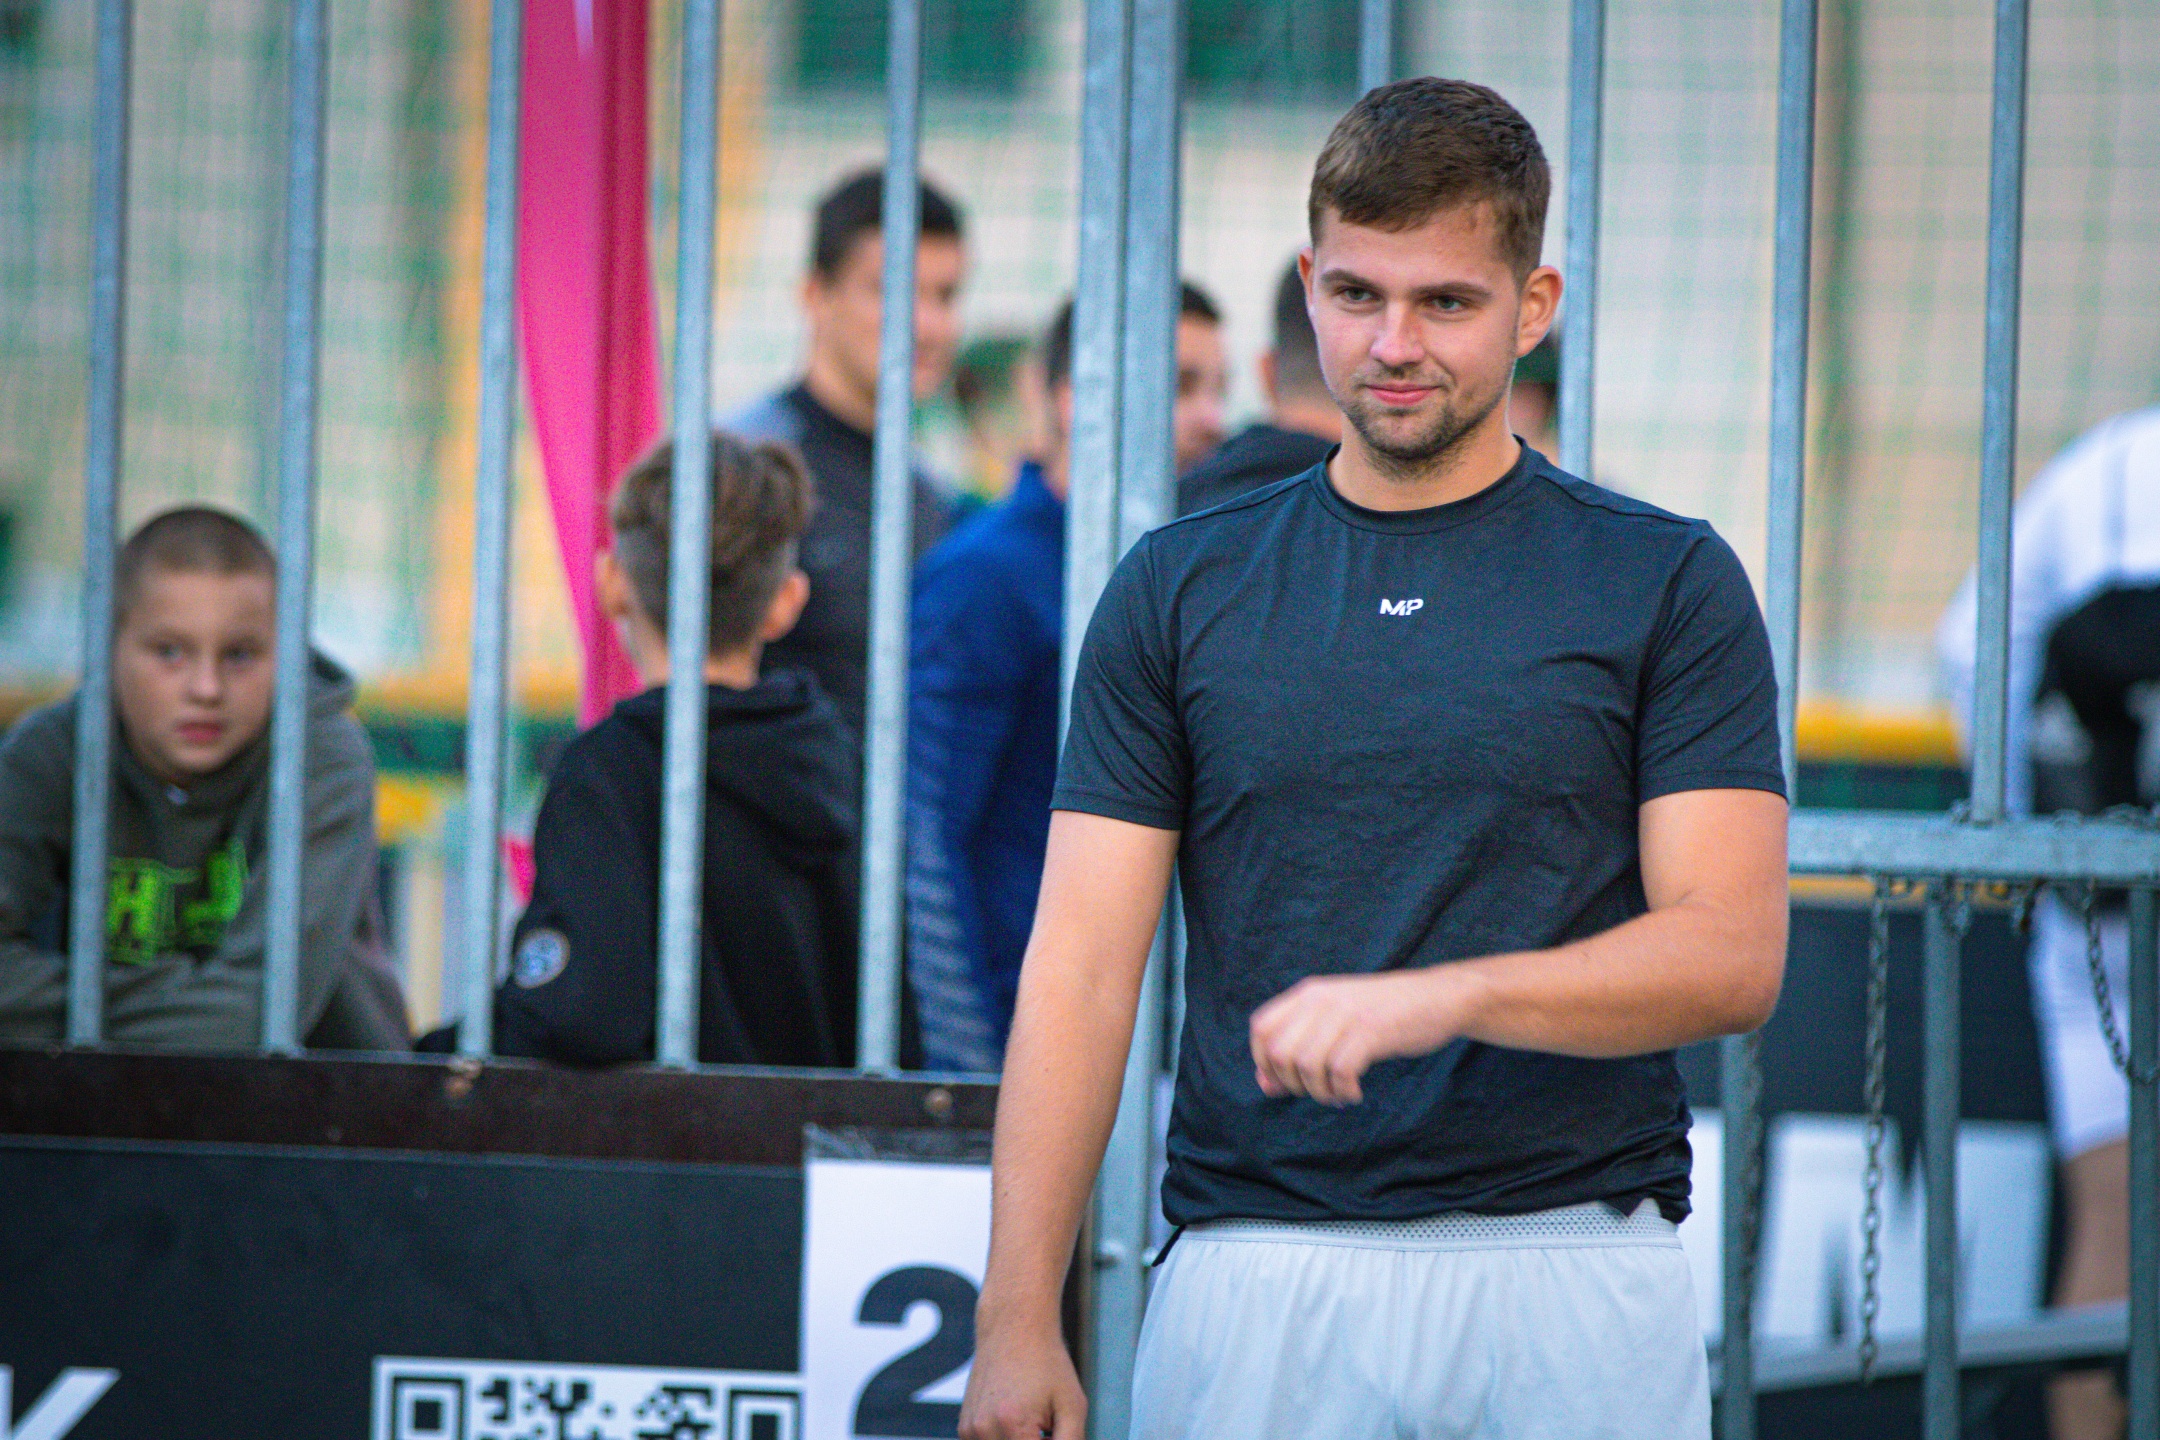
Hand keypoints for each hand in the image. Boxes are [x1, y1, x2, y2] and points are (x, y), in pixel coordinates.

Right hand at [958, 1317, 1086, 1439]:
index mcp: (1014, 1425)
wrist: (1013, 1327)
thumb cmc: (1046, 1363)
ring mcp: (970, 1431)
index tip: (1053, 1433)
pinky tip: (1019, 1418)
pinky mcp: (965, 1428)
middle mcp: (985, 1431)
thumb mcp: (1072, 1405)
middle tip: (1046, 1427)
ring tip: (1035, 1423)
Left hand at [1249, 968, 1476, 1104]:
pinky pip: (1340, 1072)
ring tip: (1338, 1095)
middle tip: (1317, 1090)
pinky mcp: (1371, 1031)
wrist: (1437, 997)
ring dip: (1319, 1092)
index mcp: (1309, 993)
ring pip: (1307, 1065)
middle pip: (1278, 1052)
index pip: (1261, 1028)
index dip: (1264, 1061)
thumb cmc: (1383, 1015)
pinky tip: (1355, 1092)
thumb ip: (1300, 1046)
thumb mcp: (1336, 1021)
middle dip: (1291, 1083)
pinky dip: (1343, 1091)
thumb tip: (1266, 1087)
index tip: (1286, 1081)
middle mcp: (1321, 1000)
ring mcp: (1346, 1014)